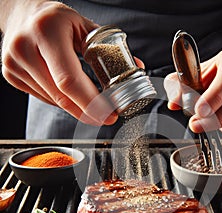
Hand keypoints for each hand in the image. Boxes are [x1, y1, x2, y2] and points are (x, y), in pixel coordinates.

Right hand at [1, 1, 117, 125]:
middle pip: (62, 96)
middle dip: (88, 112)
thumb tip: (137, 68)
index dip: (91, 103)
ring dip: (76, 108)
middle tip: (106, 117)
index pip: (70, 80)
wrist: (23, 13)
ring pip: (54, 101)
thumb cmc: (56, 19)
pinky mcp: (11, 75)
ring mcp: (14, 63)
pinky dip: (62, 101)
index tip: (109, 114)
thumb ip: (109, 49)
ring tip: (92, 105)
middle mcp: (25, 47)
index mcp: (46, 31)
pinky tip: (70, 95)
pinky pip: (44, 98)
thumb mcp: (84, 26)